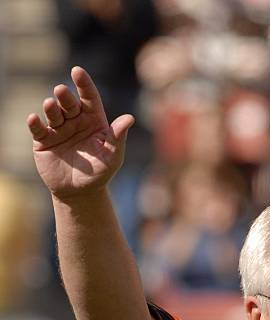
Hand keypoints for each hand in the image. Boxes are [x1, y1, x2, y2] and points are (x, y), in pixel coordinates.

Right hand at [27, 66, 133, 201]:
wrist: (80, 192)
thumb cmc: (100, 173)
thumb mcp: (112, 156)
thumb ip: (118, 137)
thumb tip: (130, 118)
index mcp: (93, 120)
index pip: (89, 97)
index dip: (84, 84)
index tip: (77, 71)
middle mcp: (74, 120)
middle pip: (69, 103)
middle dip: (64, 96)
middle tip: (61, 91)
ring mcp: (58, 129)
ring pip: (53, 113)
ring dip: (51, 108)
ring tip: (50, 105)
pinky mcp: (43, 141)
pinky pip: (38, 129)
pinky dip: (35, 123)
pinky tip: (34, 119)